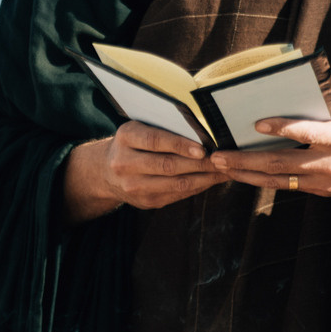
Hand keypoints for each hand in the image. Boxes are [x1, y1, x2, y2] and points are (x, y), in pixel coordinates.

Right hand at [61, 121, 227, 223]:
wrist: (105, 172)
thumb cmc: (132, 144)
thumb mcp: (137, 129)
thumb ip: (162, 129)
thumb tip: (201, 132)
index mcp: (125, 138)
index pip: (154, 141)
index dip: (180, 145)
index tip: (203, 149)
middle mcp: (125, 163)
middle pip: (168, 165)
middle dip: (200, 164)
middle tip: (224, 159)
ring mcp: (134, 186)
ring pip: (176, 184)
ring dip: (205, 178)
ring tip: (225, 170)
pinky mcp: (146, 202)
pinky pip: (178, 195)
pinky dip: (198, 187)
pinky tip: (212, 180)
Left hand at [210, 96, 330, 200]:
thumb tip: (313, 97)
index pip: (307, 133)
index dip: (281, 129)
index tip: (257, 124)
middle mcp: (330, 163)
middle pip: (281, 164)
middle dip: (246, 160)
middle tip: (219, 154)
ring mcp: (325, 182)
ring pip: (279, 180)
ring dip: (247, 175)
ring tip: (221, 166)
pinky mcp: (323, 192)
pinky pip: (289, 186)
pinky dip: (264, 181)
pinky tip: (244, 174)